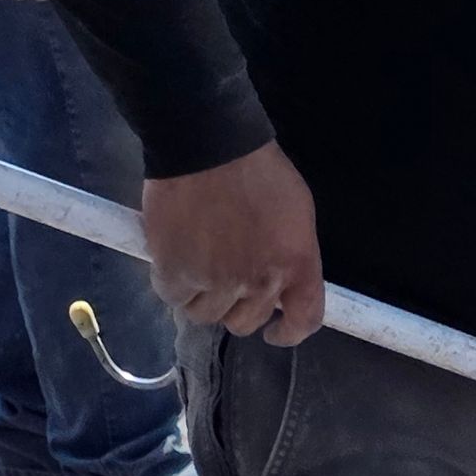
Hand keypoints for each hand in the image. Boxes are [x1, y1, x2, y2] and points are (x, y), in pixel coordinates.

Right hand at [143, 141, 324, 345]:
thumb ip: (292, 254)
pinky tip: (173, 259)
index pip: (303, 320)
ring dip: (201, 295)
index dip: (288, 332)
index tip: (275, 331)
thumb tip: (283, 286)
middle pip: (244, 321)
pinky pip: (174, 297)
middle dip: (235, 305)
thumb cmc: (256, 169)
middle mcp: (262, 281)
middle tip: (224, 277)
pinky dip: (172, 282)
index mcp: (298, 265)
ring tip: (196, 262)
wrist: (207, 143)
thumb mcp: (297, 213)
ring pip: (206, 314)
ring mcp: (218, 280)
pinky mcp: (178, 273)